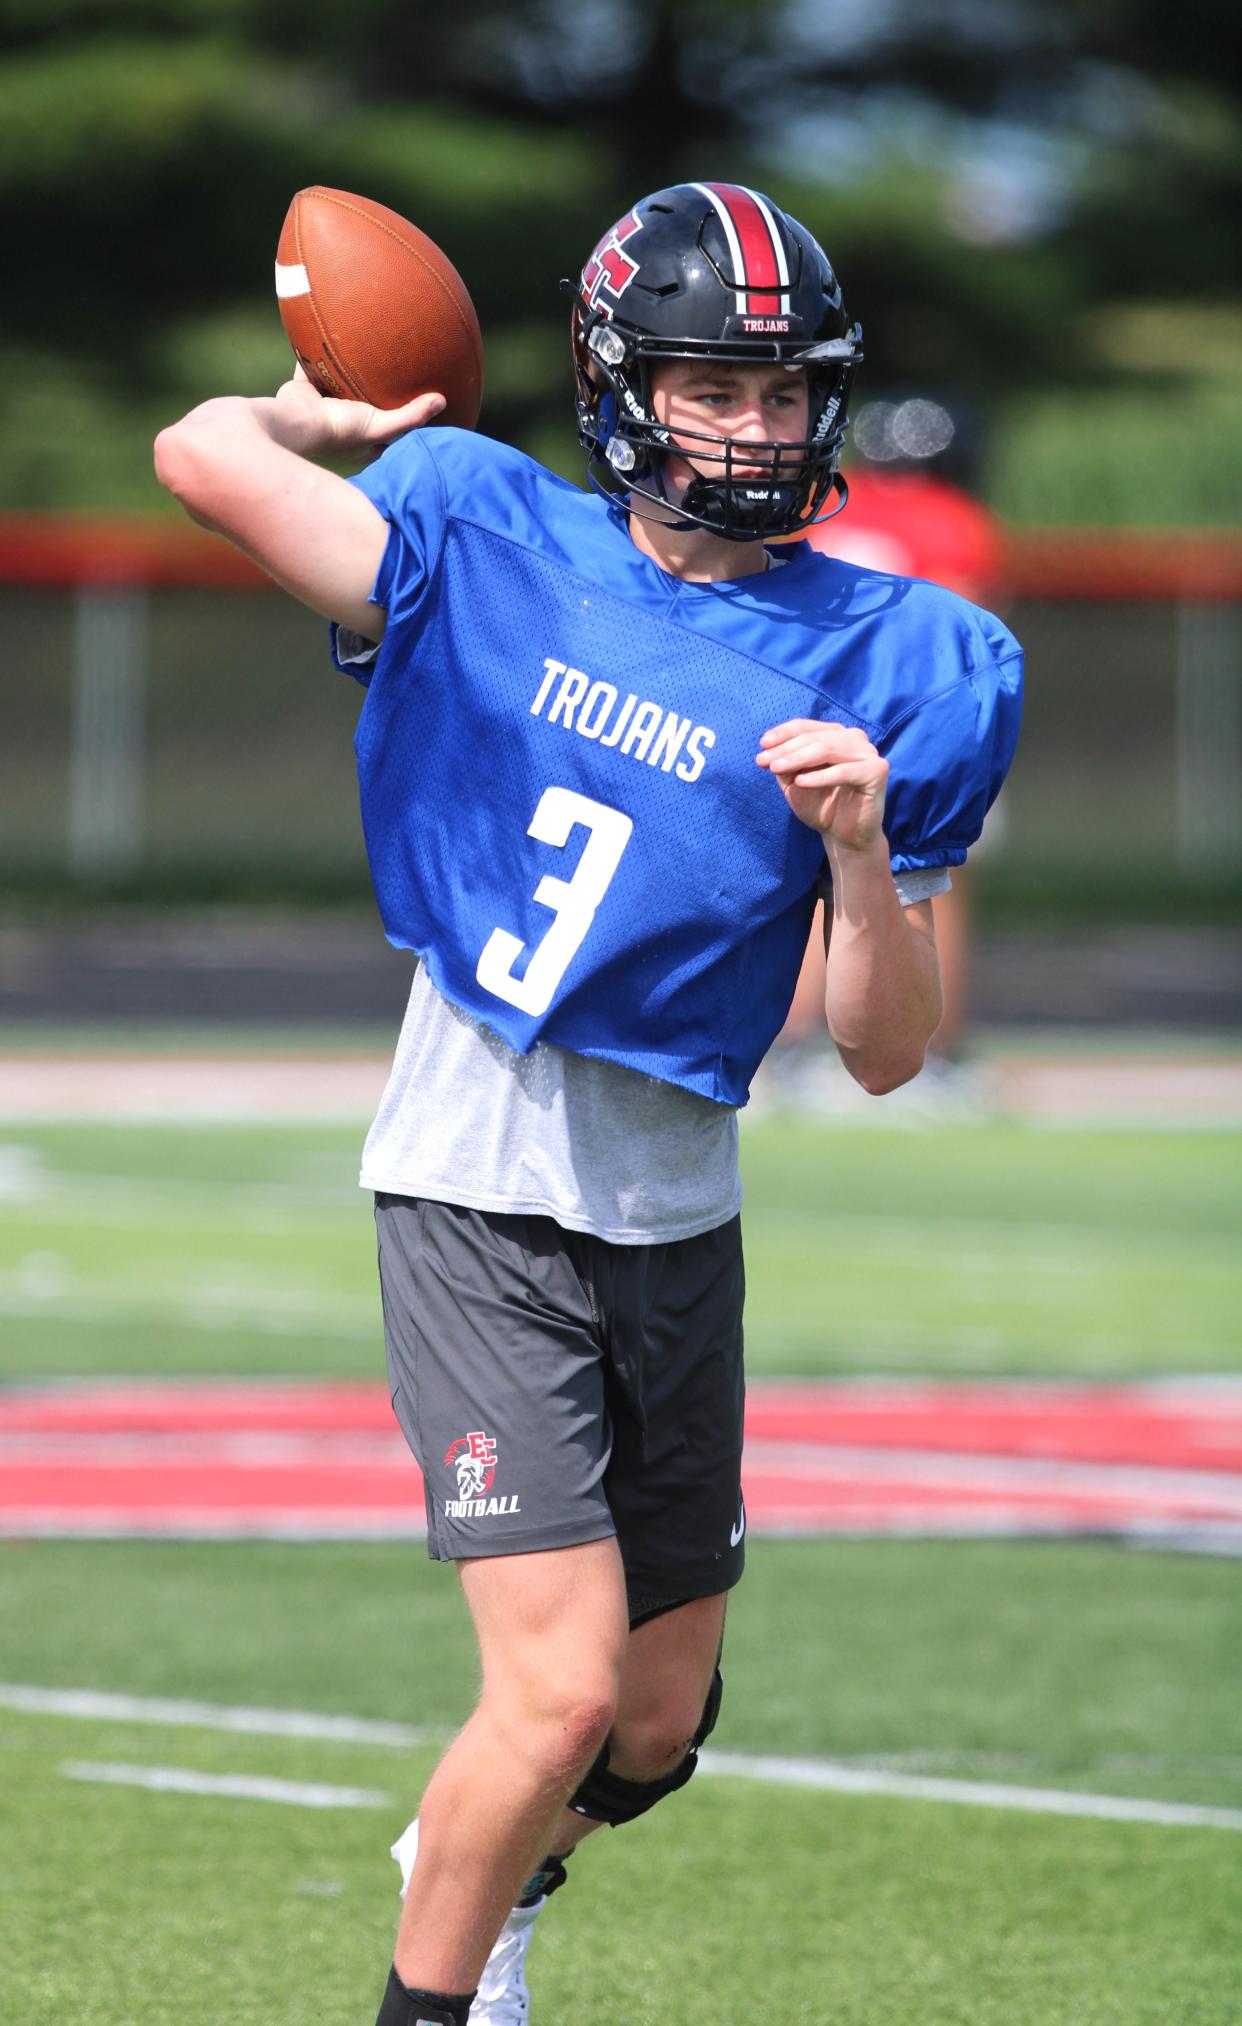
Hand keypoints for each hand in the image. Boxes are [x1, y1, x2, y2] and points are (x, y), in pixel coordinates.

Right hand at [273, 364, 445, 457]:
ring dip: (349, 371)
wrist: (294, 422)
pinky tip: (331, 333)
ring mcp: (322, 407)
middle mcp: (342, 426)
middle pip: (365, 405)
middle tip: (395, 372)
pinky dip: (319, 352)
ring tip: (365, 350)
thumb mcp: (381, 427)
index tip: (419, 402)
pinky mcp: (304, 390)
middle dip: (377, 392)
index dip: (403, 421)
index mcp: (361, 443)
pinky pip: (314, 367)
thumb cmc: (339, 432)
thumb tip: (442, 401)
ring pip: (339, 385)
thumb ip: (411, 416)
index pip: (388, 432)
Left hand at [756, 718, 888, 851]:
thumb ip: (786, 764)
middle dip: (786, 749)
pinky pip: (844, 772)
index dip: (783, 734)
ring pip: (828, 750)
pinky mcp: (877, 770)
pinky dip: (820, 776)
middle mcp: (854, 739)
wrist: (845, 837)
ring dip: (798, 758)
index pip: (806, 727)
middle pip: (815, 738)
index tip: (762, 745)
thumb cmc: (822, 807)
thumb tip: (770, 749)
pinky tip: (801, 782)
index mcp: (836, 735)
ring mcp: (868, 753)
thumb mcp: (796, 782)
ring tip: (776, 768)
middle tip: (763, 761)